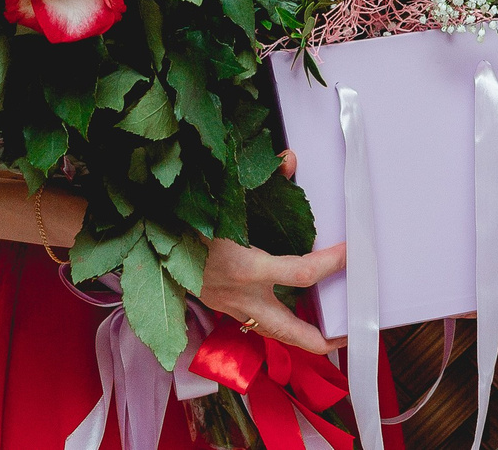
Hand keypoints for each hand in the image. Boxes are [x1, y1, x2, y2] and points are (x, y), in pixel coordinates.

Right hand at [199, 149, 344, 352]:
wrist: (145, 244)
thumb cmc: (184, 221)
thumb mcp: (222, 199)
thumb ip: (260, 180)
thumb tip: (291, 159)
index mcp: (245, 269)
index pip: (302, 275)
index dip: (331, 264)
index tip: (351, 252)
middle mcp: (242, 297)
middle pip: (291, 333)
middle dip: (324, 339)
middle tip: (352, 332)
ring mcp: (231, 308)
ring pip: (274, 334)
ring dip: (303, 335)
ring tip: (331, 329)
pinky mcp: (223, 308)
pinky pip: (258, 324)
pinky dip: (280, 322)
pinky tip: (296, 312)